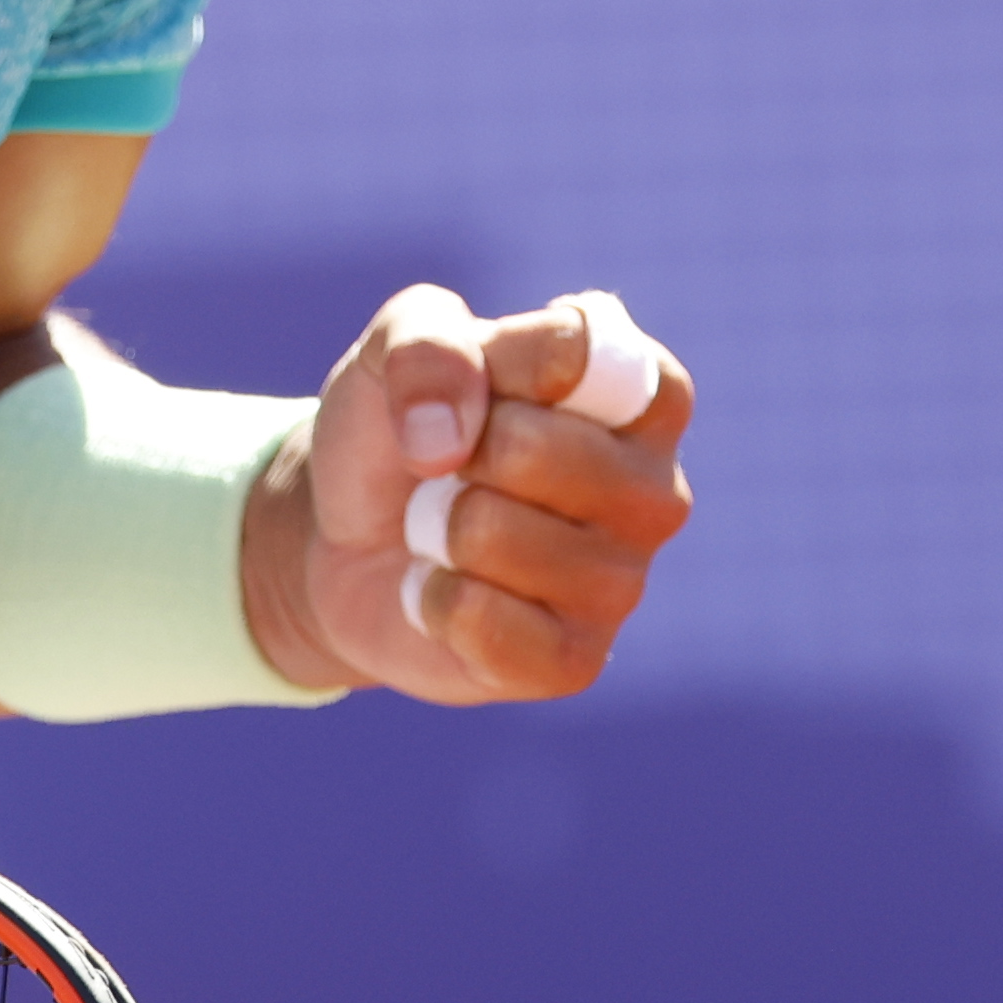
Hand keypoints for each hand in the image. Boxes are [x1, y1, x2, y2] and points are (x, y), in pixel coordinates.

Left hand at [271, 286, 691, 703]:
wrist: (345, 539)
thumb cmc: (402, 425)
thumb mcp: (396, 341)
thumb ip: (426, 346)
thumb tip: (447, 443)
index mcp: (644, 394)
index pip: (585, 351)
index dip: (501, 361)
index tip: (482, 377)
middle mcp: (657, 490)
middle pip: (531, 448)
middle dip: (455, 450)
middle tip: (452, 465)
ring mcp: (624, 584)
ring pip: (491, 532)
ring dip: (436, 527)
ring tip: (448, 530)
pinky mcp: (575, 661)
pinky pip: (478, 617)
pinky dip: (430, 597)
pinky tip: (445, 591)